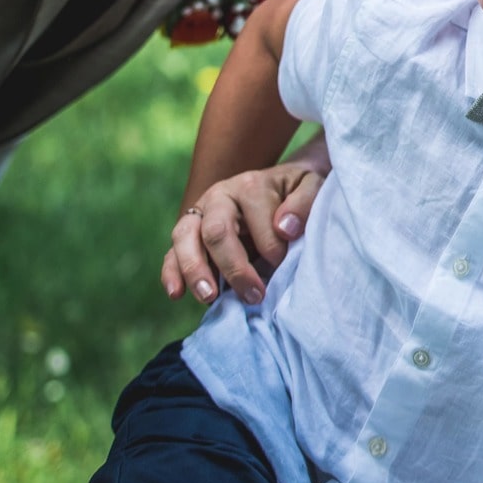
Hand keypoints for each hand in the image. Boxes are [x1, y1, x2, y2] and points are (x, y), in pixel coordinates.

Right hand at [161, 159, 325, 305]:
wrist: (281, 185)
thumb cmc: (297, 191)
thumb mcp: (311, 186)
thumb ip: (304, 203)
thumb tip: (285, 228)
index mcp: (250, 186)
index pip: (257, 222)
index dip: (273, 250)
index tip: (284, 267)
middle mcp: (219, 197)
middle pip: (216, 231)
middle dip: (234, 267)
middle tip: (254, 296)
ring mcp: (199, 214)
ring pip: (184, 238)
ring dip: (195, 270)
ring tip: (210, 297)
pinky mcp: (188, 234)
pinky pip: (172, 253)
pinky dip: (171, 273)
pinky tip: (176, 294)